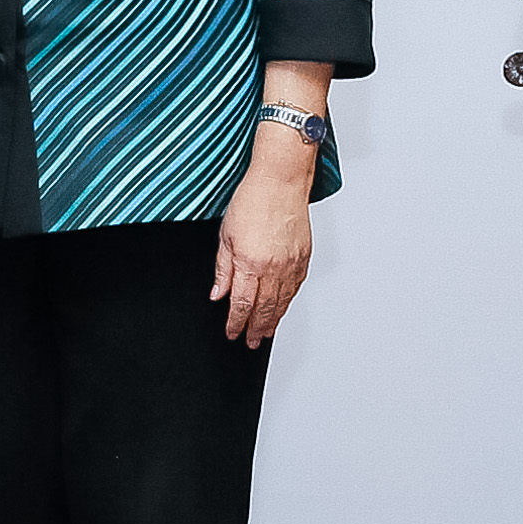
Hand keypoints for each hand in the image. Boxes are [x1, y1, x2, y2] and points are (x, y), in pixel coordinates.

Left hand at [213, 138, 315, 344]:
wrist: (281, 181)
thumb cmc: (252, 200)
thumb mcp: (226, 234)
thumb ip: (223, 268)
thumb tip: (218, 293)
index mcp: (249, 262)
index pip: (241, 304)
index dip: (236, 322)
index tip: (232, 333)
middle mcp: (272, 267)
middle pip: (263, 308)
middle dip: (255, 328)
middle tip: (251, 342)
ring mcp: (290, 263)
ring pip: (282, 301)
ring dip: (273, 320)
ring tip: (266, 333)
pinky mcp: (303, 256)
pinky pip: (295, 287)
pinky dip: (288, 301)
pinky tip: (283, 307)